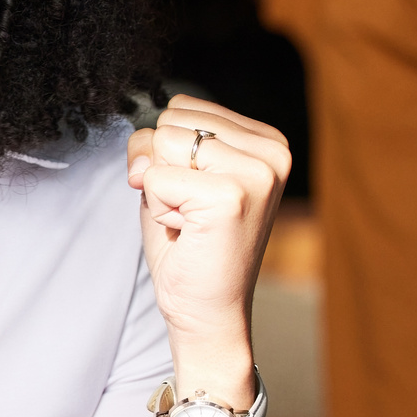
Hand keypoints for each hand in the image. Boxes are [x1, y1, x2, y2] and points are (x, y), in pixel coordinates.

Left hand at [126, 96, 290, 405]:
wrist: (207, 310)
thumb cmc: (190, 244)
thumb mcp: (171, 178)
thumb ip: (156, 145)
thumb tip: (144, 148)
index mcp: (266, 140)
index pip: (182, 105)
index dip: (167, 152)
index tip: (193, 193)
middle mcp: (272, 151)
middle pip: (170, 120)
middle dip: (162, 168)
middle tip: (189, 211)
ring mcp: (257, 173)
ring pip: (163, 144)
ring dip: (161, 189)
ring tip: (190, 220)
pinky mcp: (232, 196)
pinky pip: (157, 178)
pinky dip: (159, 209)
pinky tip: (188, 232)